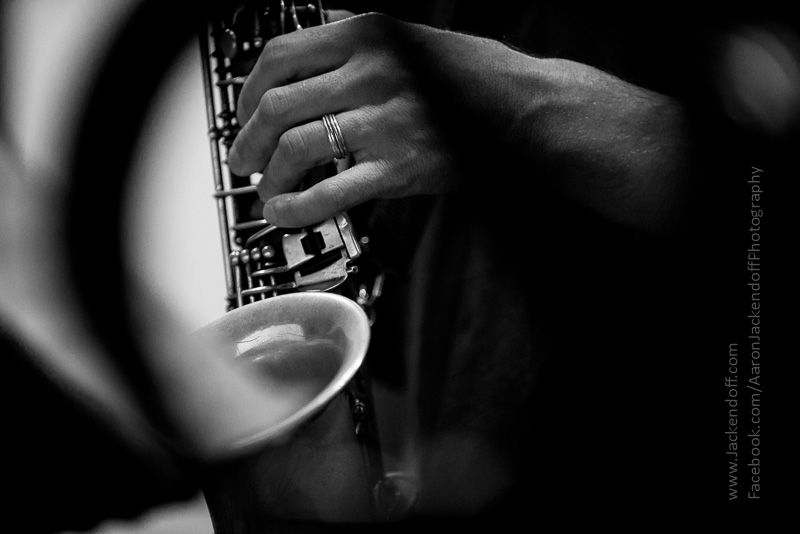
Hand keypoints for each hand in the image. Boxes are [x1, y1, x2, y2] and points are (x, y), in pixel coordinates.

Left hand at [228, 13, 456, 227]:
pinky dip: (297, 207)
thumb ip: (361, 33)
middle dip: (248, 139)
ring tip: (267, 190)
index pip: (280, 57)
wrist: (524, 109)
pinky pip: (331, 191)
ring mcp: (381, 122)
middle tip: (245, 159)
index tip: (246, 111)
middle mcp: (368, 75)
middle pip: (277, 106)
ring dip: (269, 176)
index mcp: (367, 37)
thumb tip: (322, 26)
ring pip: (296, 148)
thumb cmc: (475, 75)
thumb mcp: (413, 35)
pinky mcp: (398, 167)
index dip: (249, 90)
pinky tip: (285, 214)